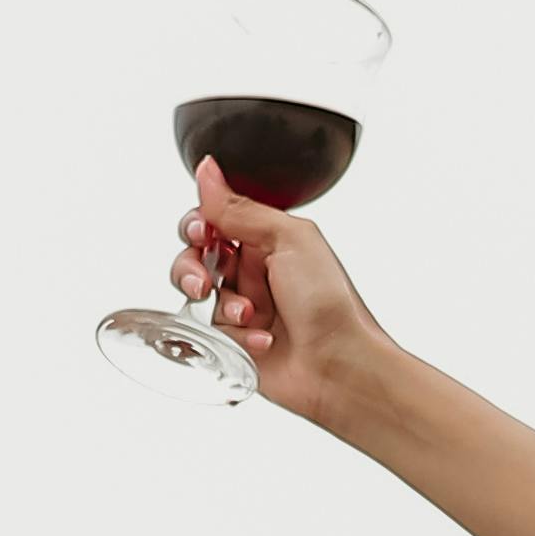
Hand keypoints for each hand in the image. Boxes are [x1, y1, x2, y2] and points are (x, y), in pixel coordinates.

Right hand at [170, 160, 395, 425]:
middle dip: (193, 267)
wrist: (341, 365)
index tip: (201, 232)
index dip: (198, 225)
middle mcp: (253, 270)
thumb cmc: (330, 302)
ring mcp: (242, 307)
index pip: (213, 220)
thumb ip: (240, 208)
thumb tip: (207, 170)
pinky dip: (236, 335)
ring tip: (246, 313)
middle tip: (205, 279)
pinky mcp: (235, 341)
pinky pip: (210, 331)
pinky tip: (264, 340)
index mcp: (267, 239)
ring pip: (197, 295)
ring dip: (220, 303)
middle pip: (194, 256)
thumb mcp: (289, 239)